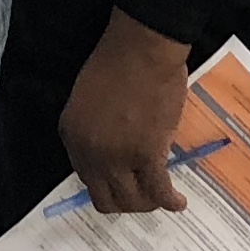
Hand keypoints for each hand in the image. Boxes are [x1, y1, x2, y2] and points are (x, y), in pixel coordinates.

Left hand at [59, 11, 191, 213]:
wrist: (142, 47)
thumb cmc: (118, 62)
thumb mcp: (90, 99)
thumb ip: (96, 128)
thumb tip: (115, 149)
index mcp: (71, 136)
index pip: (86, 177)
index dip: (108, 184)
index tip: (124, 184)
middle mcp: (89, 153)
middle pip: (105, 198)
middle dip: (127, 202)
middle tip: (145, 195)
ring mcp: (117, 157)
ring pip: (132, 201)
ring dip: (148, 203)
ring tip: (162, 197)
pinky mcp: (147, 155)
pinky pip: (158, 190)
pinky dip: (170, 200)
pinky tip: (178, 201)